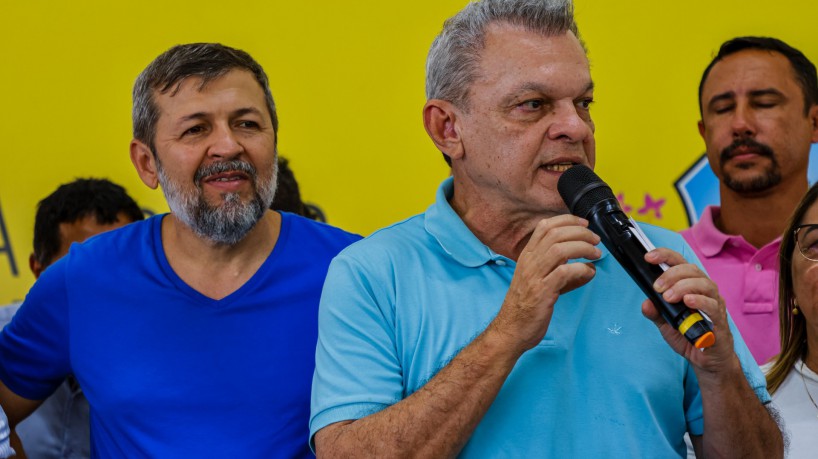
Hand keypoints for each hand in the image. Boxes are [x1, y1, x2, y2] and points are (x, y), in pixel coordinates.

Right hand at [490, 215, 600, 353]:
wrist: (511, 330)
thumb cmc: (525, 306)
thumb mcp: (537, 280)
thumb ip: (558, 271)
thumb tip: (586, 268)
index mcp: (527, 256)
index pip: (545, 226)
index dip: (567, 220)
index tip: (584, 224)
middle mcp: (529, 262)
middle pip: (555, 233)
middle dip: (580, 232)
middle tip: (595, 240)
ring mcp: (534, 276)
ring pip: (560, 249)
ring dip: (583, 247)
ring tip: (596, 253)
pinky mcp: (542, 292)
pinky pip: (564, 272)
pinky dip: (581, 268)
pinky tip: (589, 272)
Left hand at [641, 248, 736, 372]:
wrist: (707, 360)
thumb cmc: (688, 336)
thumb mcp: (666, 324)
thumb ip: (655, 313)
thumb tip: (645, 303)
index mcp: (690, 285)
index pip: (679, 263)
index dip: (665, 255)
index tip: (648, 257)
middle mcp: (704, 290)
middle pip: (691, 270)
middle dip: (671, 274)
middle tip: (657, 287)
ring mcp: (715, 303)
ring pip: (704, 283)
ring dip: (683, 286)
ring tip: (668, 296)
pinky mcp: (720, 320)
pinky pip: (713, 306)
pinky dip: (700, 301)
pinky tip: (688, 301)